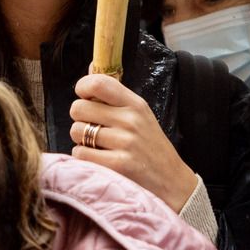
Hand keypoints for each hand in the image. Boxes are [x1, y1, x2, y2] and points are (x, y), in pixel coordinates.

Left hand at [70, 72, 196, 212]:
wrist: (173, 182)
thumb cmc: (150, 145)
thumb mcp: (139, 115)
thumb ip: (113, 94)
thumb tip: (91, 67)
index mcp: (135, 104)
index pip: (98, 82)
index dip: (82, 87)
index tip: (84, 96)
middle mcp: (131, 120)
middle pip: (78, 108)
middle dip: (80, 118)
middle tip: (92, 127)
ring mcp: (126, 143)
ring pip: (77, 131)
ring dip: (81, 140)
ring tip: (97, 145)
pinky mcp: (119, 165)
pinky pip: (81, 153)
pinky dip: (84, 157)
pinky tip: (99, 159)